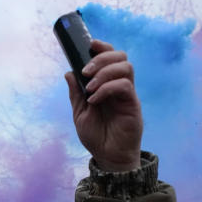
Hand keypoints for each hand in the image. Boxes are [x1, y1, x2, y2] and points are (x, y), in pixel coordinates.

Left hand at [66, 39, 142, 171]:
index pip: (110, 57)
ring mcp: (127, 94)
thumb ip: (76, 93)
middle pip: (120, 56)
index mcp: (106, 84)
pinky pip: (125, 85)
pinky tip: (95, 100)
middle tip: (86, 72)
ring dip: (104, 72)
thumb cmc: (96, 136)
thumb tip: (69, 72)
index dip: (102, 47)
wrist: (107, 156)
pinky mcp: (133, 104)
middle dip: (102, 58)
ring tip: (90, 88)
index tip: (89, 44)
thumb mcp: (80, 113)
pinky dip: (107, 88)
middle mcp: (119, 85)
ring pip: (125, 67)